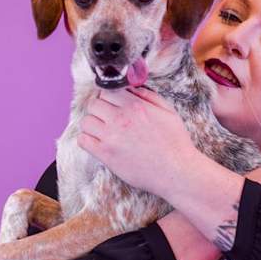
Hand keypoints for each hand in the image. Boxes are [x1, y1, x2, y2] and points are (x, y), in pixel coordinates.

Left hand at [77, 86, 198, 197]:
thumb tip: (132, 87)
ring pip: (86, 122)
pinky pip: (83, 141)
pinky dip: (87, 140)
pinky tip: (98, 143)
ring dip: (92, 125)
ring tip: (102, 131)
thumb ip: (149, 96)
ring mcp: (111, 137)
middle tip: (107, 118)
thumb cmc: (175, 143)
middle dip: (99, 110)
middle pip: (94, 105)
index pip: (107, 91)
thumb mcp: (168, 111)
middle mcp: (121, 119)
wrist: (177, 171)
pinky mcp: (106, 155)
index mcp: (135, 106)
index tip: (111, 104)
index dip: (108, 97)